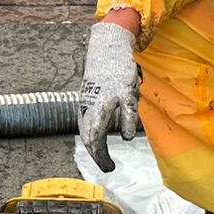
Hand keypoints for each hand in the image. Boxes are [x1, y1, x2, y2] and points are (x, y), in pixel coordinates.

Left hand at [77, 17, 141, 171]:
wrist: (108, 45)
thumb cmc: (104, 73)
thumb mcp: (96, 93)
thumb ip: (98, 111)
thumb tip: (101, 133)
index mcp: (87, 105)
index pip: (87, 133)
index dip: (94, 151)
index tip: (103, 163)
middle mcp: (94, 103)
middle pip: (90, 135)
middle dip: (96, 156)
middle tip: (106, 168)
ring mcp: (108, 96)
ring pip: (100, 127)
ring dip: (102, 151)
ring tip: (108, 165)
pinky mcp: (124, 88)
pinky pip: (125, 110)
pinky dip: (126, 124)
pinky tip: (127, 136)